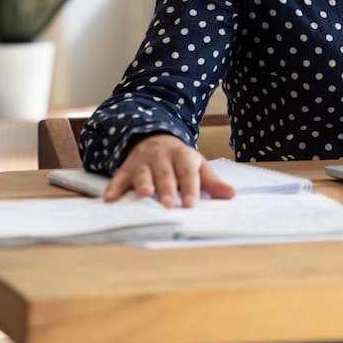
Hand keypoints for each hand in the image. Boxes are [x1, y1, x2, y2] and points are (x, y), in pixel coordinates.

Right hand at [104, 133, 235, 206]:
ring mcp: (143, 161)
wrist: (154, 138)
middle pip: (165, 173)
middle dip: (167, 188)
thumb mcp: (198, 166)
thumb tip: (232, 195)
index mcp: (183, 156)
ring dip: (143, 184)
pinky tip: (110, 199)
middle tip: (169, 204)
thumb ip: (212, 182)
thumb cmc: (180, 160)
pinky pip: (119, 177)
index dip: (190, 186)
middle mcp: (162, 157)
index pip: (188, 171)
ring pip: (143, 172)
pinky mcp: (126, 167)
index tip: (191, 202)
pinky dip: (114, 187)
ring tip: (145, 195)